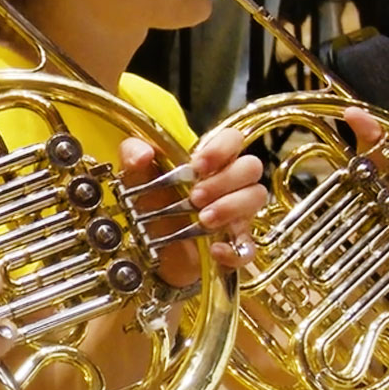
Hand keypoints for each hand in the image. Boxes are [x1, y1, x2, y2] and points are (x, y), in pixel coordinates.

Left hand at [121, 128, 263, 286]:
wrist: (146, 247)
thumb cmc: (149, 203)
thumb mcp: (135, 176)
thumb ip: (133, 155)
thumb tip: (142, 155)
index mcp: (209, 162)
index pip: (233, 139)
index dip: (221, 148)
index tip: (197, 165)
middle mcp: (228, 184)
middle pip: (250, 168)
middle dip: (224, 180)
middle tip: (195, 196)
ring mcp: (235, 214)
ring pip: (255, 198)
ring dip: (231, 207)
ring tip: (203, 218)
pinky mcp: (233, 246)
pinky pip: (248, 248)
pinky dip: (234, 250)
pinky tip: (215, 249)